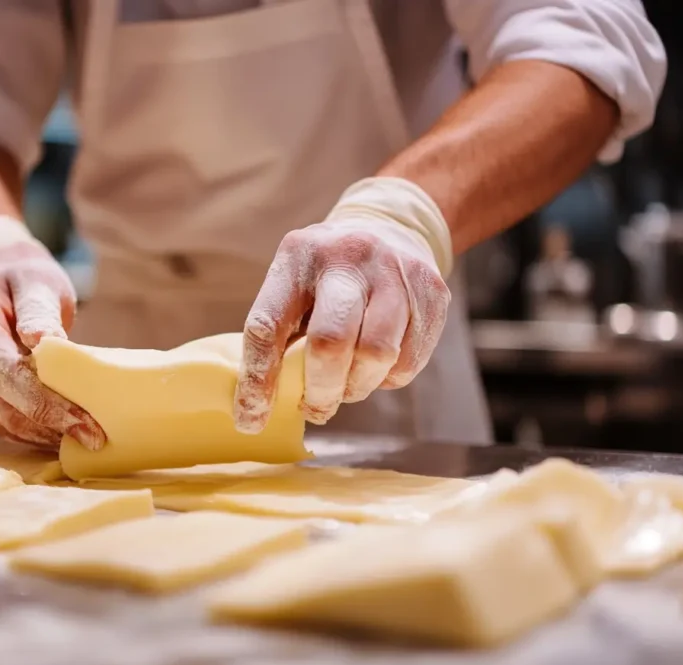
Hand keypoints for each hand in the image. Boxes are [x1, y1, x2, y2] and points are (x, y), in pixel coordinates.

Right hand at [0, 218, 104, 449]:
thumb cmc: (23, 277)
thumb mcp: (37, 282)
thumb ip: (38, 311)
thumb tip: (46, 342)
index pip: (6, 373)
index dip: (45, 402)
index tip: (85, 421)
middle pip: (3, 403)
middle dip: (51, 425)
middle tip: (96, 438)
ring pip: (1, 421)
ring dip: (42, 436)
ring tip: (84, 441)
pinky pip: (1, 422)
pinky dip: (32, 435)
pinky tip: (62, 437)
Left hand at [234, 177, 453, 432]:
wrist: (391, 227)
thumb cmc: (326, 275)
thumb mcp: (294, 284)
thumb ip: (279, 335)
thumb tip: (256, 408)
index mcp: (297, 256)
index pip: (268, 324)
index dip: (258, 379)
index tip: (251, 418)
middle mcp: (347, 257)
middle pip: (330, 341)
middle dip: (320, 390)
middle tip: (314, 409)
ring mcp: (395, 272)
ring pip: (376, 355)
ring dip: (356, 387)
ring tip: (345, 387)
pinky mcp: (431, 293)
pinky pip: (408, 360)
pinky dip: (386, 378)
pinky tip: (375, 367)